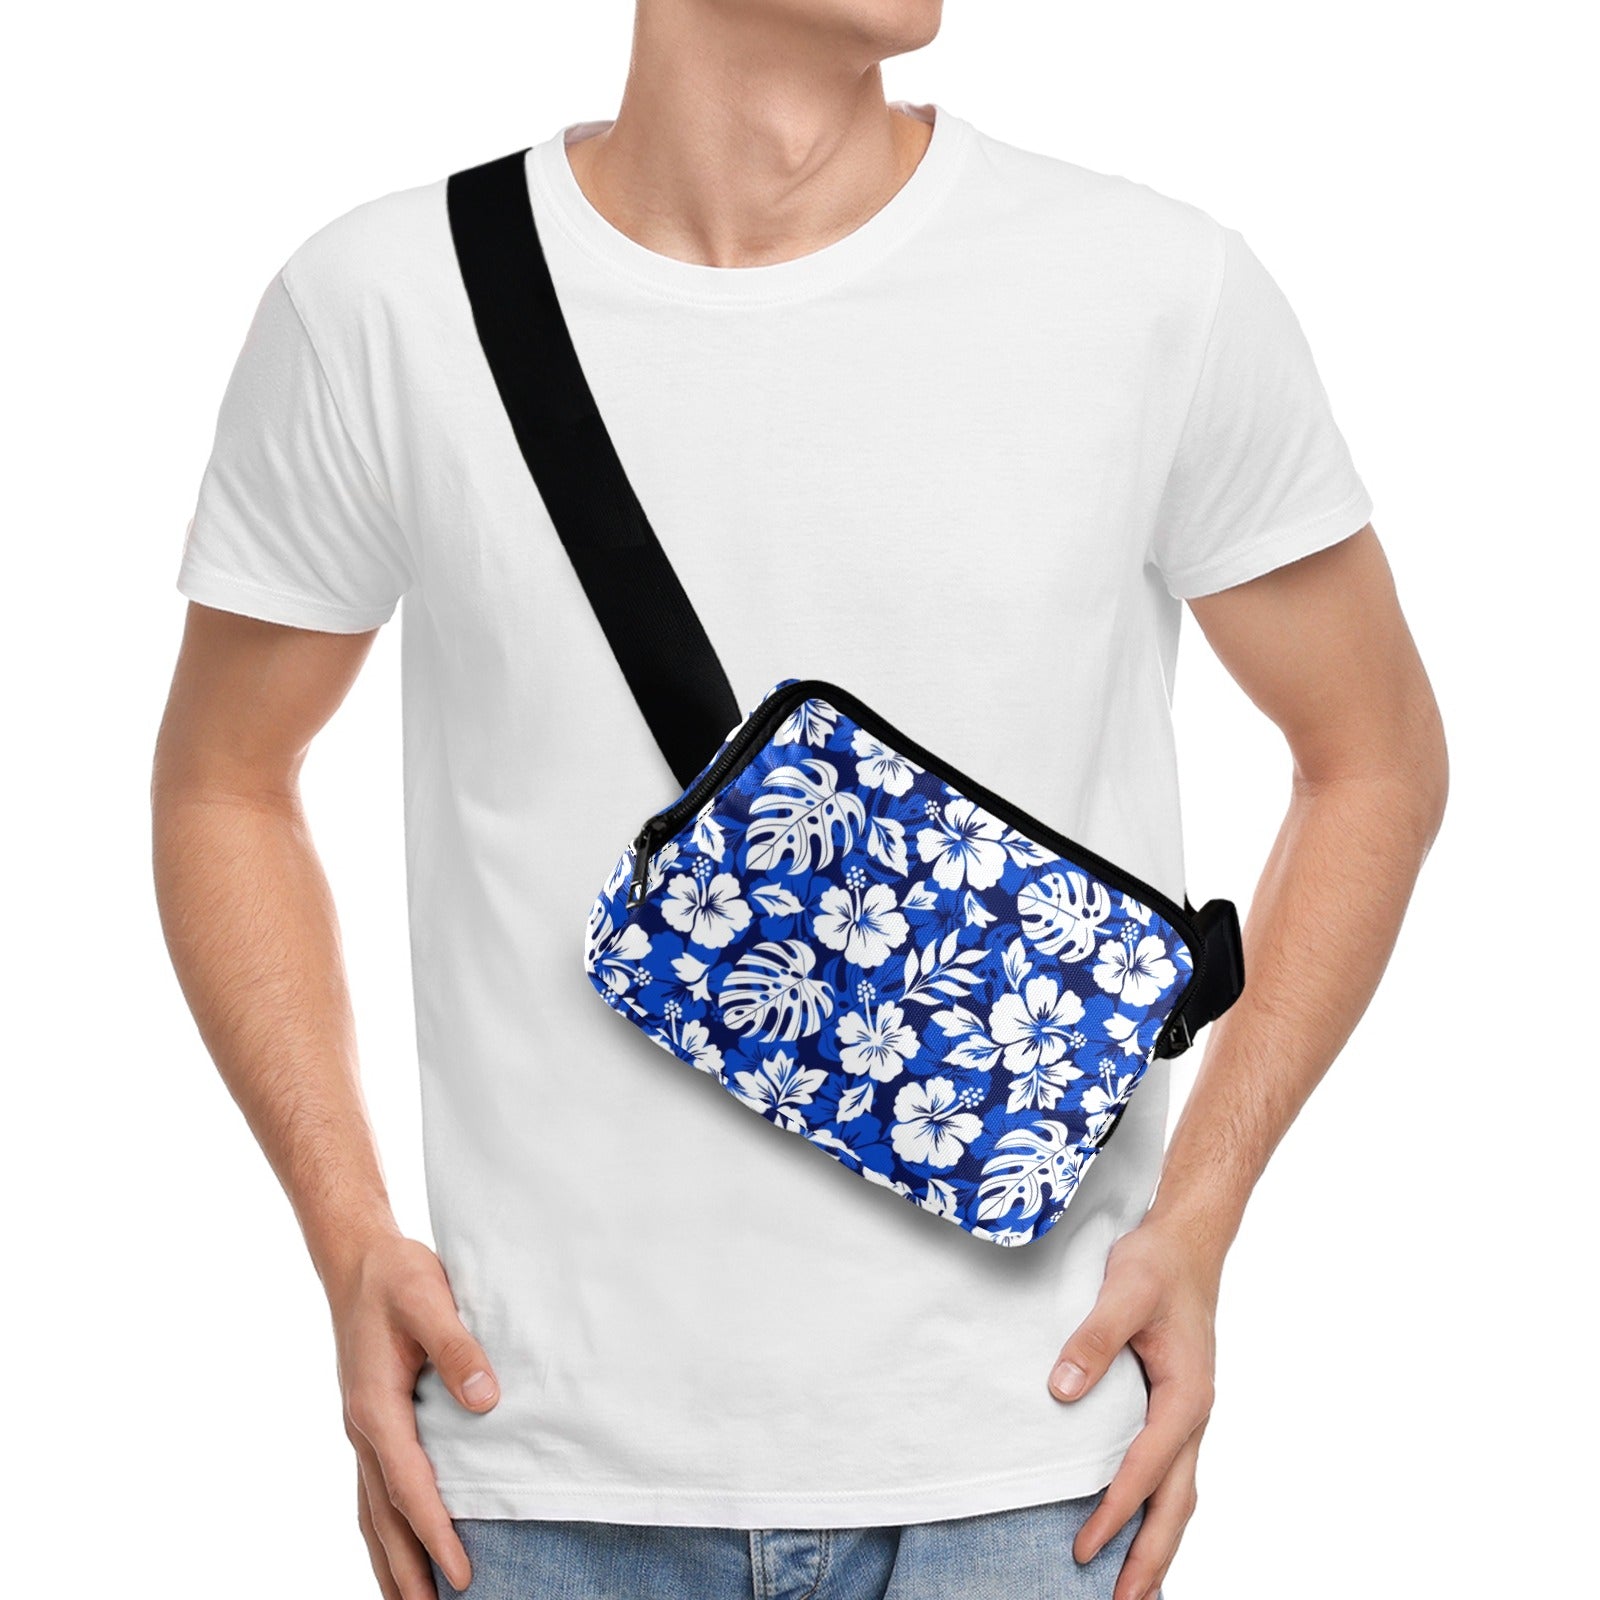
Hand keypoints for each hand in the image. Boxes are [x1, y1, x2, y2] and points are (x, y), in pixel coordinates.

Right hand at [331, 1235, 498, 1597]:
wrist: (359, 1258)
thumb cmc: (397, 1276)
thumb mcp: (430, 1299)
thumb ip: (458, 1347)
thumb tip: (485, 1400)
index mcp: (376, 1407)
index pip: (410, 1486)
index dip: (437, 1533)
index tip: (462, 1573)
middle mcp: (363, 1428)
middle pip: (385, 1517)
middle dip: (408, 1571)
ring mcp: (362, 1429)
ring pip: (373, 1511)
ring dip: (392, 1560)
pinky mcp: (370, 1422)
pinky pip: (374, 1490)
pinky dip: (384, 1528)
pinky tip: (399, 1544)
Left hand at [1047, 1216, 1219, 1599]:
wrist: (1184, 1241)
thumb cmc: (1156, 1263)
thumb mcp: (1124, 1290)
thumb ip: (1094, 1338)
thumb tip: (1062, 1390)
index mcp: (1187, 1395)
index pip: (1147, 1467)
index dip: (1115, 1509)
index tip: (1085, 1547)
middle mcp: (1192, 1414)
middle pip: (1176, 1502)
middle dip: (1151, 1555)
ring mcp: (1186, 1414)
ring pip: (1176, 1494)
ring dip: (1155, 1540)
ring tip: (1131, 1589)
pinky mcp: (1173, 1406)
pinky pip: (1167, 1470)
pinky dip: (1154, 1507)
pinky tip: (1133, 1523)